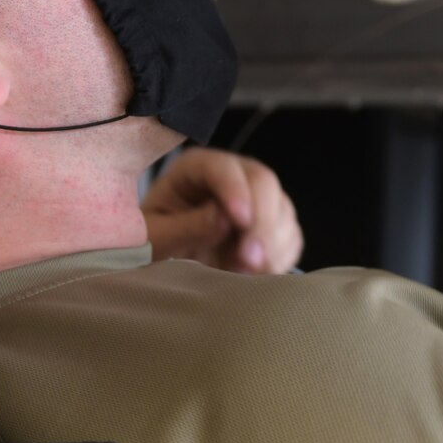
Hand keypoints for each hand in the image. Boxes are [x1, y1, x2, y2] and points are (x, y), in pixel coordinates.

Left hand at [143, 149, 303, 273]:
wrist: (165, 265)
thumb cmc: (152, 245)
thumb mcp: (156, 238)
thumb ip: (186, 227)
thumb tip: (223, 218)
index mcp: (196, 168)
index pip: (224, 168)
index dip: (235, 191)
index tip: (239, 221)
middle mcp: (233, 176)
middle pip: (264, 183)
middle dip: (261, 222)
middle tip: (249, 260)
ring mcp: (257, 200)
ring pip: (282, 210)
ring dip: (270, 245)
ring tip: (242, 273)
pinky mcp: (273, 226)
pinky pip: (291, 237)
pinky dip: (279, 258)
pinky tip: (254, 274)